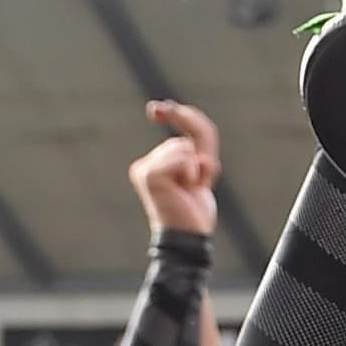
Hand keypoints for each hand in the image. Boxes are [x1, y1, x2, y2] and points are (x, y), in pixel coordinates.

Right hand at [128, 101, 220, 236]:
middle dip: (200, 162)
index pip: (174, 132)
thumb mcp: (201, 168)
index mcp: (152, 165)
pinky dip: (192, 174)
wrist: (188, 237)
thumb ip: (198, 136)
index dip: (181, 116)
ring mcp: (144, 170)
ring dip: (196, 170)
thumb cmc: (193, 209)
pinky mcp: (150, 175)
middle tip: (193, 188)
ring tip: (187, 192)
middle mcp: (143, 166)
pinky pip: (183, 158)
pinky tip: (184, 191)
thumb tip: (180, 110)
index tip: (156, 108)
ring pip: (183, 148)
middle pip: (182, 142)